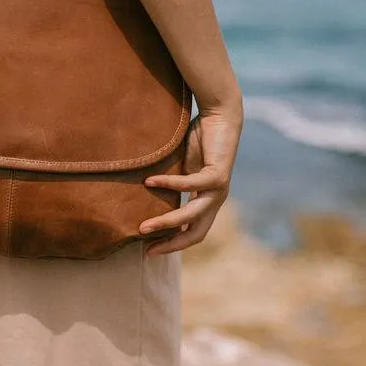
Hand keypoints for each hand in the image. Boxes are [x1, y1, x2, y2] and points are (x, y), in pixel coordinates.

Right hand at [139, 105, 241, 254]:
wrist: (221, 116)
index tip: (148, 249)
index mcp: (208, 200)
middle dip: (171, 243)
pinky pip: (190, 185)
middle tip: (146, 249)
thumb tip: (144, 192)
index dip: (173, 243)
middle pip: (196, 233)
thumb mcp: (182, 167)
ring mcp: (219, 190)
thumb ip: (171, 184)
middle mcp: (216, 199)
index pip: (192, 232)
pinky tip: (149, 181)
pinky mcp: (218, 175)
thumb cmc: (200, 139)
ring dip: (167, 222)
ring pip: (192, 216)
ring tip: (144, 226)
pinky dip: (169, 184)